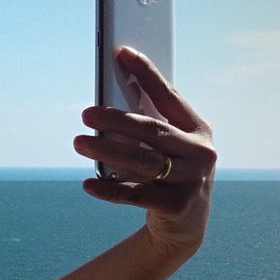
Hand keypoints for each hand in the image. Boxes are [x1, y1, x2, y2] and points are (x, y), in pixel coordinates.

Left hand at [73, 46, 216, 258]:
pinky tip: (88, 184)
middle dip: (117, 120)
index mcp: (198, 129)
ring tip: (79, 142)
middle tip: (86, 113)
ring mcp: (191, 180)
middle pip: (153, 131)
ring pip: (144, 162)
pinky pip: (136, 196)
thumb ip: (147, 127)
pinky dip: (109, 190)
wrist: (185, 226)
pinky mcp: (177, 207)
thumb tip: (105, 104)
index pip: (169, 97)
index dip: (146, 74)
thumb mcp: (167, 148)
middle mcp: (201, 153)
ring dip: (107, 150)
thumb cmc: (169, 174)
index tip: (123, 53)